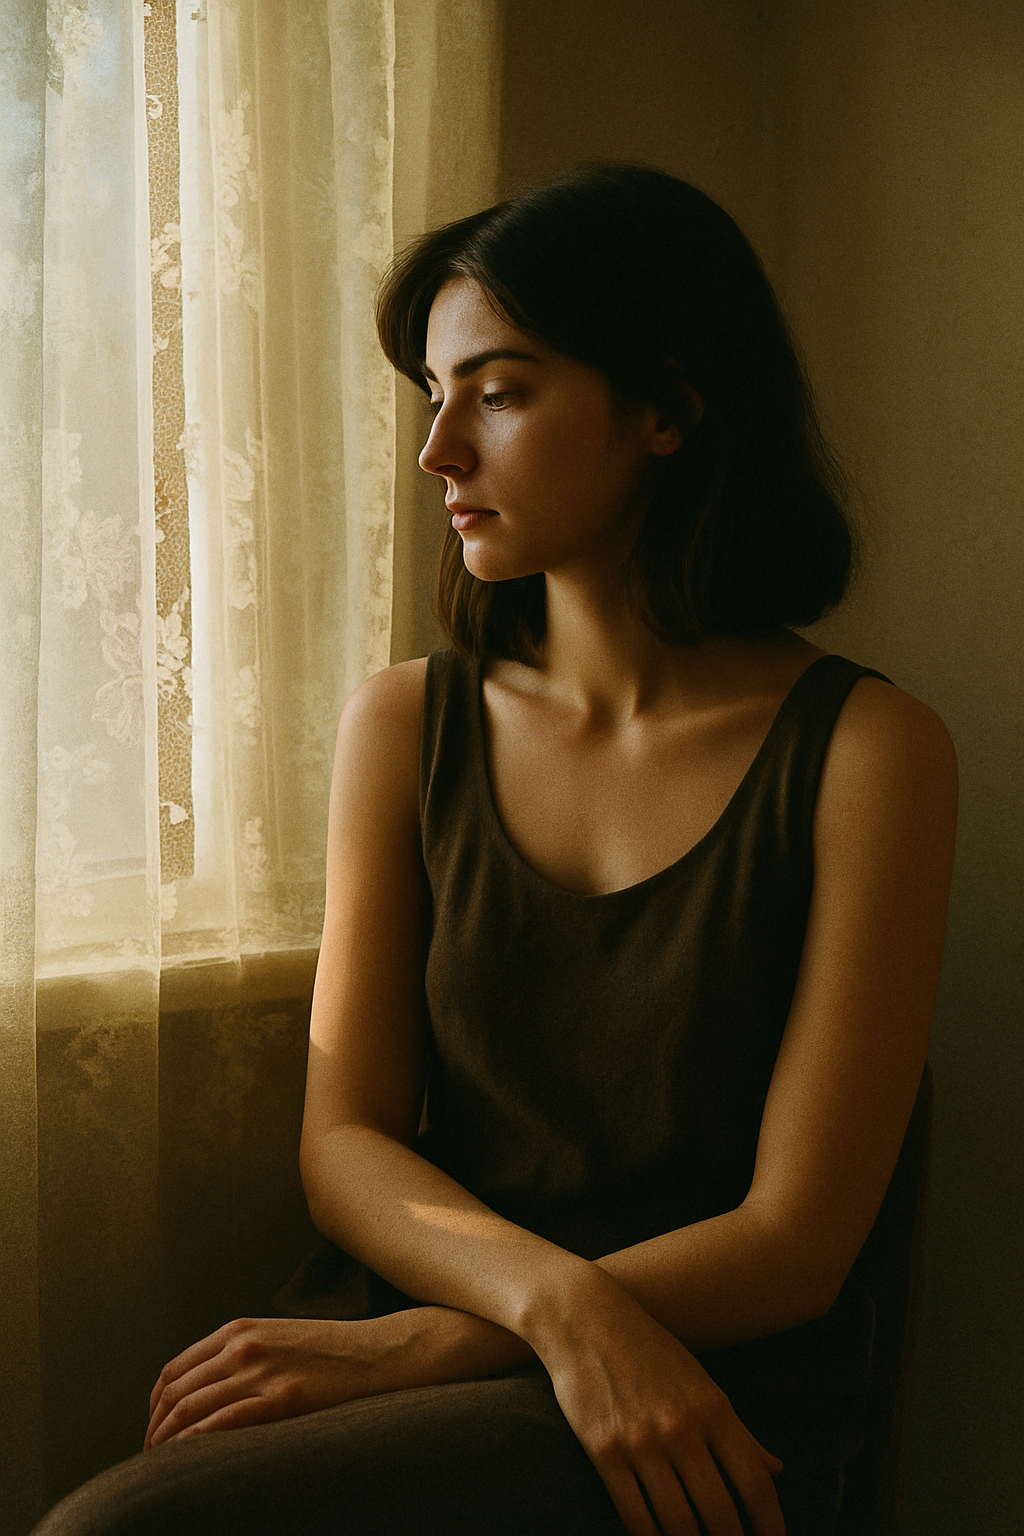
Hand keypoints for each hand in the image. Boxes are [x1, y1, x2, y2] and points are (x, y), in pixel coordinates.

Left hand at [145, 1314, 398, 1448]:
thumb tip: (205, 1394)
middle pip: (176, 1392)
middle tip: (149, 1459)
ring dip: (167, 1442)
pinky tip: (185, 1460)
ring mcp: (262, 1370)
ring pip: (191, 1408)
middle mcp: (244, 1345)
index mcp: (239, 1330)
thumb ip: (241, 1357)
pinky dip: (194, 1443)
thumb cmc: (331, 1353)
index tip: (154, 1431)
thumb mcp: (277, 1340)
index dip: (155, 1407)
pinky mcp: (282, 1397)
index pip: (175, 1370)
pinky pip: (223, 1422)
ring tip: (161, 1467)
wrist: (379, 1353)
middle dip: (154, 1429)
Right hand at [539, 1278, 784, 1535]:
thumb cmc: (647, 1349)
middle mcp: (682, 1427)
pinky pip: (634, 1515)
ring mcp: (641, 1441)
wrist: (583, 1317)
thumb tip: (776, 1468)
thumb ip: (738, 1430)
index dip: (772, 1525)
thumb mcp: (699, 1381)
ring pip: (678, 1523)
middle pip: (720, 1512)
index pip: (755, 1482)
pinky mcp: (604, 1450)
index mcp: (713, 1408)